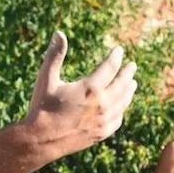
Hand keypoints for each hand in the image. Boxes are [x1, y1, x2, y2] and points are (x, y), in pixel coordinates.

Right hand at [23, 32, 137, 159]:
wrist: (41, 140)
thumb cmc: (43, 107)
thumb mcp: (47, 78)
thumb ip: (55, 55)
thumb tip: (59, 33)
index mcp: (90, 88)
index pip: (110, 67)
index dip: (116, 57)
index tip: (119, 51)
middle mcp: (102, 104)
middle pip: (122, 84)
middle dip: (127, 73)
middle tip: (132, 66)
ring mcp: (104, 120)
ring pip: (123, 102)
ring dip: (129, 91)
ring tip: (132, 84)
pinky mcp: (101, 133)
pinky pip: (118, 119)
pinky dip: (122, 110)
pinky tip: (121, 107)